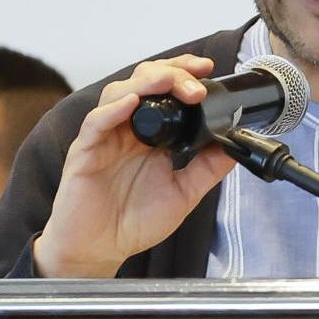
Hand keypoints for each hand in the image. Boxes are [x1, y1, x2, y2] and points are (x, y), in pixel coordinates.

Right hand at [33, 55, 237, 277]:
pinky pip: (96, 123)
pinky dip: (113, 110)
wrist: (101, 249)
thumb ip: (208, 168)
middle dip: (171, 73)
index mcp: (151, 135)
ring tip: (168, 80)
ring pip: (119, 93)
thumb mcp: (184, 193)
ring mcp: (105, 138)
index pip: (166, 91)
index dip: (184, 74)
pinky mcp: (84, 152)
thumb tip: (234, 145)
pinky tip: (131, 103)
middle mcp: (128, 130)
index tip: (208, 69)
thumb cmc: (134, 222)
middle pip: (144, 82)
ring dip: (146, 82)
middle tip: (196, 76)